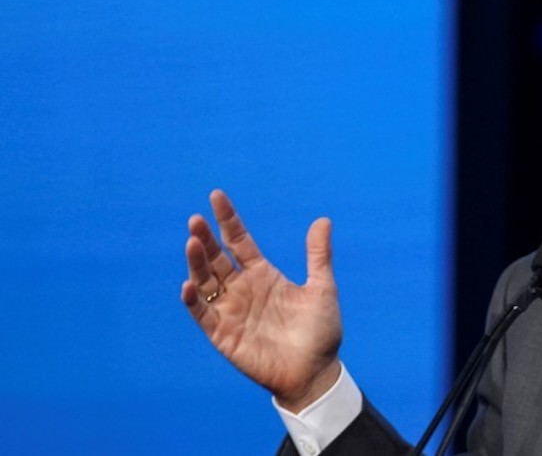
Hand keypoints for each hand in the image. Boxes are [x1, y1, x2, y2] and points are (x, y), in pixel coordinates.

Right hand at [181, 189, 342, 411]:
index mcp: (264, 275)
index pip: (239, 241)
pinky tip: (189, 285)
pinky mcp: (223, 335)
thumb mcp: (322, 288)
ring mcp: (231, 311)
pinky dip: (195, 301)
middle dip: (206, 240)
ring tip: (192, 243)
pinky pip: (203, 315)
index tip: (216, 197)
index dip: (227, 220)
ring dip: (197, 264)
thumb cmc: (320, 331)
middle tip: (196, 220)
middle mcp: (243, 289)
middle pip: (217, 259)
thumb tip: (323, 220)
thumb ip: (318, 255)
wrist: (315, 372)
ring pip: (206, 282)